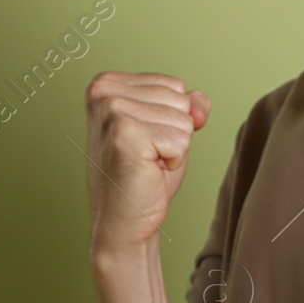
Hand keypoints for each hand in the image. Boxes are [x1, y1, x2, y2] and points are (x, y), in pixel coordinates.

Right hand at [84, 71, 210, 252]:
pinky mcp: (125, 134)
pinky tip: (149, 170)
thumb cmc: (143, 174)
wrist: (124, 219)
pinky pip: (182, 140)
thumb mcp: (168, 127)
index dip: (171, 118)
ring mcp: (112, 111)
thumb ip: (188, 104)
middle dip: (173, 132)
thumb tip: (199, 106)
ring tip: (146, 161)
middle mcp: (104, 92)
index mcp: (107, 83)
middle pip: (180, 99)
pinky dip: (174, 160)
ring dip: (174, 147)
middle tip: (146, 154)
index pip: (174, 85)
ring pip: (184, 119)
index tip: (145, 140)